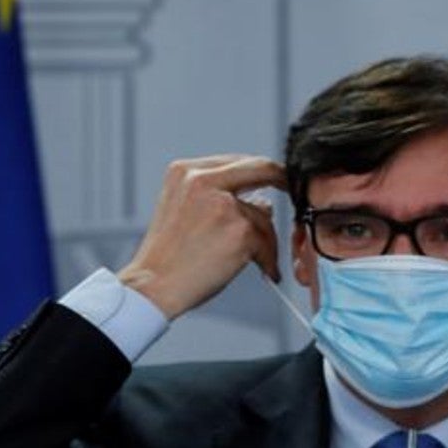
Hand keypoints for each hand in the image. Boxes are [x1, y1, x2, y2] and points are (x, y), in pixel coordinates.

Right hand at [117, 155, 285, 319]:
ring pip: (264, 215)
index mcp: (185, 171)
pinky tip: (262, 270)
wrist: (153, 287)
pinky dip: (267, 259)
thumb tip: (263, 202)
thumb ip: (218, 197)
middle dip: (282, 180)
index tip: (276, 178)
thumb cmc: (168, 257)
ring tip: (255, 259)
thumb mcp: (182, 210)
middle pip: (261, 169)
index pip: (236, 160)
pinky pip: (267, 241)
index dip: (261, 170)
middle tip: (294, 191)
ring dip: (265, 239)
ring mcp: (223, 204)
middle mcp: (202, 180)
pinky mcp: (240, 230)